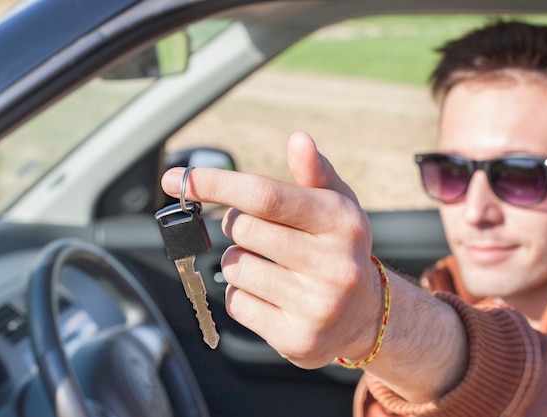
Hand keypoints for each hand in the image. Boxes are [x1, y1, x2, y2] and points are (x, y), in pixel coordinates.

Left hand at [161, 132, 383, 368]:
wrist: (366, 315)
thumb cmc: (340, 247)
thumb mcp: (337, 206)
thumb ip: (314, 173)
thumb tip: (299, 139)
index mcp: (343, 223)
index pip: (267, 196)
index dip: (218, 184)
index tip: (180, 179)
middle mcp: (335, 265)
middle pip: (243, 230)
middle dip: (235, 223)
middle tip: (253, 228)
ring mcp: (317, 306)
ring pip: (234, 267)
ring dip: (237, 260)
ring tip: (269, 264)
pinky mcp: (297, 338)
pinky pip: (237, 303)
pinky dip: (242, 293)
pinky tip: (270, 293)